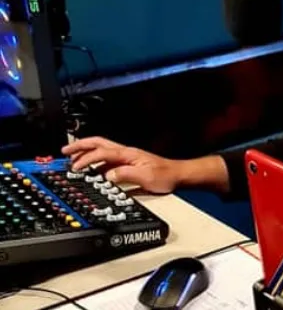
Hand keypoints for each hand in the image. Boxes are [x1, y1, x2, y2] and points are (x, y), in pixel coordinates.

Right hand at [62, 137, 180, 193]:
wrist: (178, 175)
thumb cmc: (165, 175)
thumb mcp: (145, 177)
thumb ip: (125, 175)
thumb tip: (107, 175)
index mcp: (128, 154)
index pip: (102, 152)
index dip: (86, 158)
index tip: (75, 166)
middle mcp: (126, 152)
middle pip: (98, 143)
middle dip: (80, 145)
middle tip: (65, 150)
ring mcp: (126, 157)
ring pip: (101, 149)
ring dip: (85, 152)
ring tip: (72, 158)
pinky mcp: (128, 163)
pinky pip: (106, 159)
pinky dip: (94, 161)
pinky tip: (90, 170)